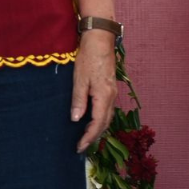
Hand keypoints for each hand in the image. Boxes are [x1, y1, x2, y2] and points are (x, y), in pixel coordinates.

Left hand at [71, 29, 117, 152]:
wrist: (100, 41)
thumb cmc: (88, 58)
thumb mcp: (79, 79)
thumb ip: (79, 100)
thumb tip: (76, 119)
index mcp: (104, 96)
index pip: (97, 124)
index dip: (89, 137)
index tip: (80, 147)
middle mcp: (111, 97)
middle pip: (105, 123)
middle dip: (94, 137)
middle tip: (81, 146)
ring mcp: (112, 93)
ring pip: (107, 117)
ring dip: (98, 129)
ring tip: (86, 137)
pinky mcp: (110, 88)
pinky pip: (107, 110)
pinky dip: (100, 119)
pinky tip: (92, 121)